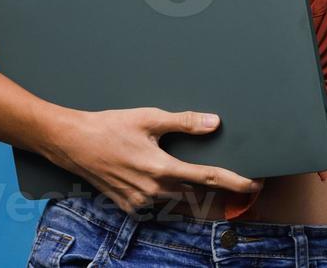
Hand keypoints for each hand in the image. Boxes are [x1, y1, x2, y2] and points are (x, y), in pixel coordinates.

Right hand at [41, 107, 263, 215]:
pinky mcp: (128, 207)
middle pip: (195, 193)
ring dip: (187, 191)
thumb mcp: (149, 117)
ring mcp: (139, 203)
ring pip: (176, 201)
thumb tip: (214, 123)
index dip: (235, 182)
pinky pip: (156, 206)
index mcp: (162, 169)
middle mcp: (153, 192)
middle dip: (212, 187)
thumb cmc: (109, 126)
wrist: (72, 143)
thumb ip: (184, 122)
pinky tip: (159, 179)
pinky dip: (164, 195)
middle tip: (228, 179)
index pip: (209, 178)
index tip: (253, 185)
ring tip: (188, 174)